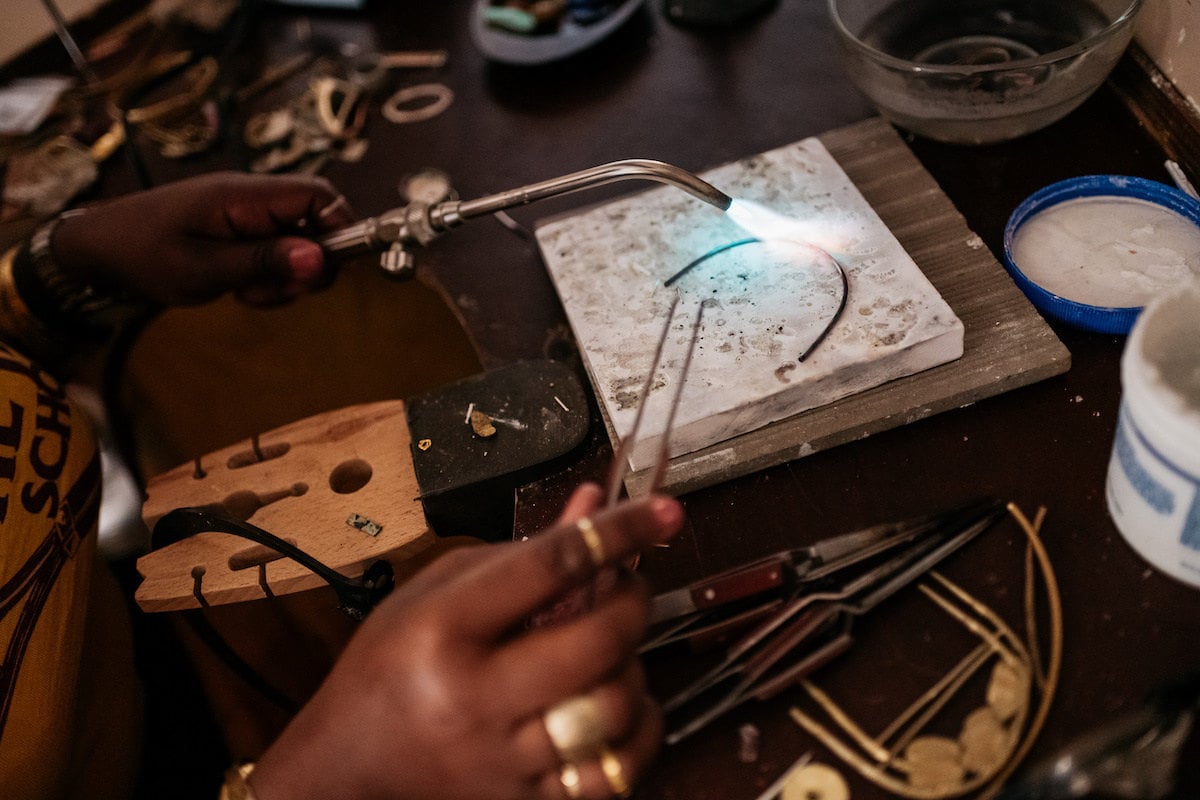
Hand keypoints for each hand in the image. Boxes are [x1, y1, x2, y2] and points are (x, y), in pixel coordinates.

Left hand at [50, 172, 354, 306]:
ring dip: (286, 276)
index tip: (325, 269)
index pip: (319, 196)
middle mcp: (252, 198)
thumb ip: (263, 262)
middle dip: (309, 264)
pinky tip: (240, 288)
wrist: (97, 249)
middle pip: (316, 222)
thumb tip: (321, 259)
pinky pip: (276, 251)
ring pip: (299, 243)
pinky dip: (269, 276)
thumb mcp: (202, 268)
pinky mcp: (240, 230)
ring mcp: (247, 214)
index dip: (339, 229)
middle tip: (275, 291)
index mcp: (245, 196)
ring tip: (248, 293)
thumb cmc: (142, 254)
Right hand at [250, 484, 684, 799]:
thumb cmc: (389, 666)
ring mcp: (503, 760)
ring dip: (631, 667)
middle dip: (633, 603)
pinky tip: (616, 707)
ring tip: (609, 653)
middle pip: (598, 641)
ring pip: (614, 706)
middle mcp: (474, 698)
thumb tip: (595, 505)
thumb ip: (524, 552)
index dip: (619, 530)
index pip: (552, 565)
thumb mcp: (439, 589)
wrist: (348, 765)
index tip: (663, 510)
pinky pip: (616, 770)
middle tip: (628, 588)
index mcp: (444, 629)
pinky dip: (635, 732)